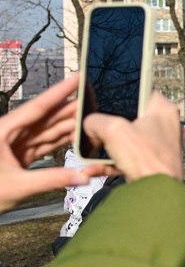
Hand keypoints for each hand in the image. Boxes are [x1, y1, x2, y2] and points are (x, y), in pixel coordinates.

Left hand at [0, 75, 99, 213]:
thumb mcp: (17, 187)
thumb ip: (52, 180)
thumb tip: (81, 176)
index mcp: (3, 131)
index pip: (37, 107)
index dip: (59, 92)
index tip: (76, 79)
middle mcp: (9, 134)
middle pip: (45, 117)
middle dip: (69, 109)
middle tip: (93, 100)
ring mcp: (14, 145)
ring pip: (46, 131)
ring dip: (68, 126)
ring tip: (90, 119)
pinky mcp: (18, 157)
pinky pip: (43, 145)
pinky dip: (60, 142)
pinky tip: (75, 139)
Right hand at [83, 92, 184, 181]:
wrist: (156, 194)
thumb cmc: (146, 158)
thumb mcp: (113, 130)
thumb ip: (95, 120)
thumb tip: (88, 124)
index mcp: (161, 109)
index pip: (137, 90)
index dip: (116, 94)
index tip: (98, 98)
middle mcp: (162, 125)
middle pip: (125, 117)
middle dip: (103, 125)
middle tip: (88, 127)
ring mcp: (155, 145)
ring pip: (122, 140)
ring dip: (101, 147)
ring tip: (84, 149)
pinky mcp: (148, 163)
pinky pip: (123, 158)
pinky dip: (107, 163)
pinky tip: (89, 169)